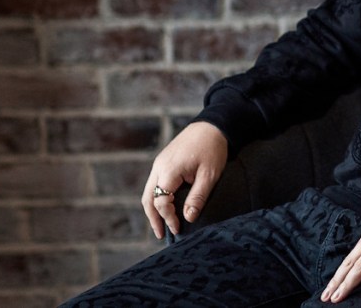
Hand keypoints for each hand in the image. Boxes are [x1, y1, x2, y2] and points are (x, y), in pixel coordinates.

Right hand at [141, 121, 227, 238]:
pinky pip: (154, 183)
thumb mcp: (209, 175)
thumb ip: (198, 197)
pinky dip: (157, 198)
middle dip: (153, 218)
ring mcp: (159, 163)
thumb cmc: (213, 148)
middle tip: (161, 234)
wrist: (212, 125)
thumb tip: (187, 218)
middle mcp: (159, 167)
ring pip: (148, 191)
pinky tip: (165, 206)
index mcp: (169, 170)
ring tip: (161, 225)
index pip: (160, 201)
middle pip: (147, 198)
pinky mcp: (164, 161)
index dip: (168, 217)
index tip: (178, 228)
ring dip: (153, 209)